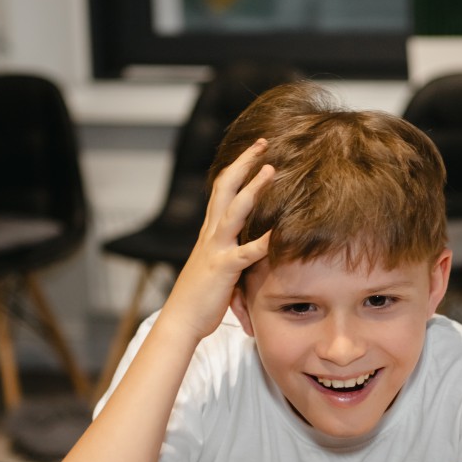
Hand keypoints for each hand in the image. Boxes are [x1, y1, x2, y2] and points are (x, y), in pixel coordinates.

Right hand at [159, 140, 273, 341]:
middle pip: (226, 187)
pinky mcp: (224, 269)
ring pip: (234, 210)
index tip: (255, 150)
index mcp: (210, 231)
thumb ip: (231, 249)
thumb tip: (251, 242)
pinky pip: (247, 252)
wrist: (181, 319)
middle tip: (262, 143)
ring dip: (253, 188)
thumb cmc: (200, 295)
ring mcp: (216, 249)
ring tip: (271, 169)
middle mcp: (211, 234)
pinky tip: (280, 232)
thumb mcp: (216, 264)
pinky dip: (264, 242)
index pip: (223, 189)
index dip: (238, 167)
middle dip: (244, 163)